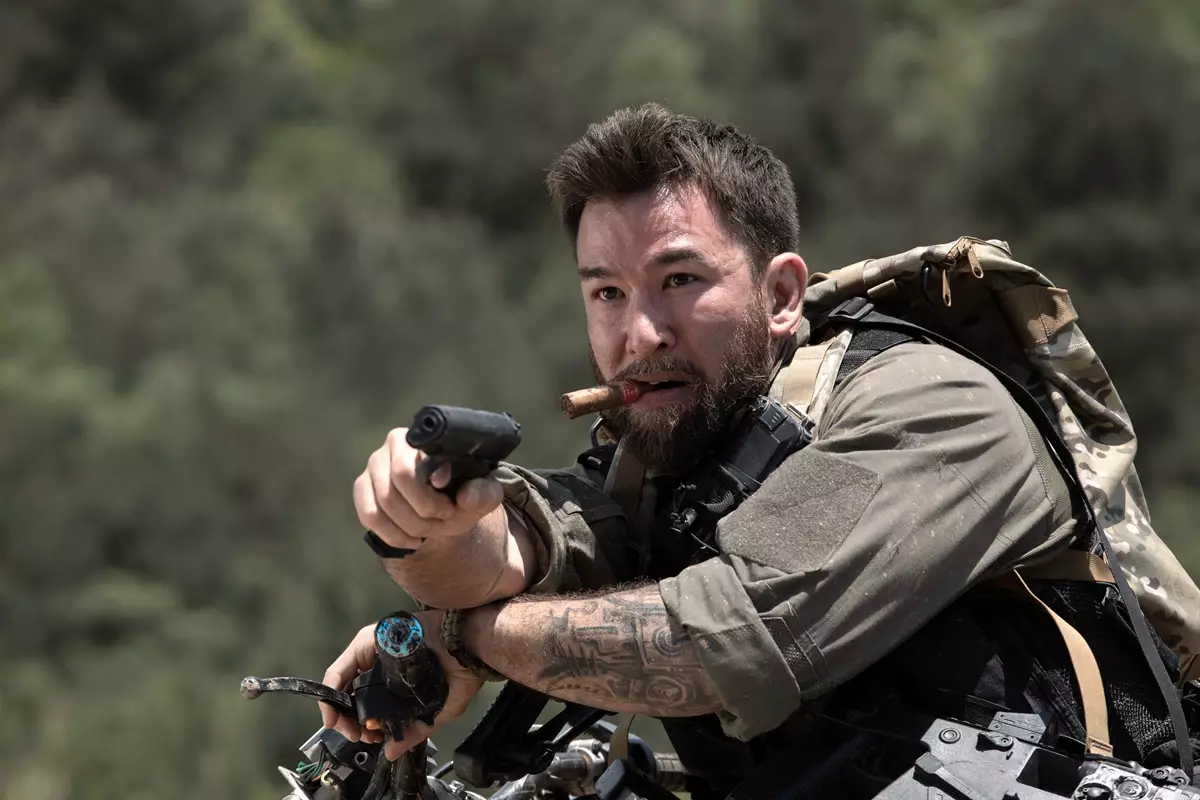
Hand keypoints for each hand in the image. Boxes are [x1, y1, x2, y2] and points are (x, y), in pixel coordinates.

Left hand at [320, 610, 484, 760]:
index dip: (363, 725)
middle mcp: (381, 666)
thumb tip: (390, 753)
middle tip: (354, 735)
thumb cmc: (459, 675)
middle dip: (347, 720)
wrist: (468, 647)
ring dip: (337, 708)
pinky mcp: (366, 642)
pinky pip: (341, 668)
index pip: (369, 705)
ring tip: (344, 727)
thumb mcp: (435, 713)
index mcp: (396, 681)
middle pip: (352, 695)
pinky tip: (335, 708)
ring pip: (343, 683)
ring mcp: (373, 653)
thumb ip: (412, 732)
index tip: (367, 739)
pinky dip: (331, 689)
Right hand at [354, 428, 504, 552]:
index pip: (418, 459)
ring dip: (410, 526)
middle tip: (442, 520)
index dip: (429, 490)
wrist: (443, 509)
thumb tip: (467, 496)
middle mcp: (396, 443)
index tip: (449, 506)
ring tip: (429, 532)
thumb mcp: (482, 496)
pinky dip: (392, 533)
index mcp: (428, 439)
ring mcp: (375, 465)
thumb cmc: (462, 496)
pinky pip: (369, 514)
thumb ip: (484, 494)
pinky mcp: (363, 487)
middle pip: (399, 481)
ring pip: (383, 502)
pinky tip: (410, 540)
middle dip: (423, 512)